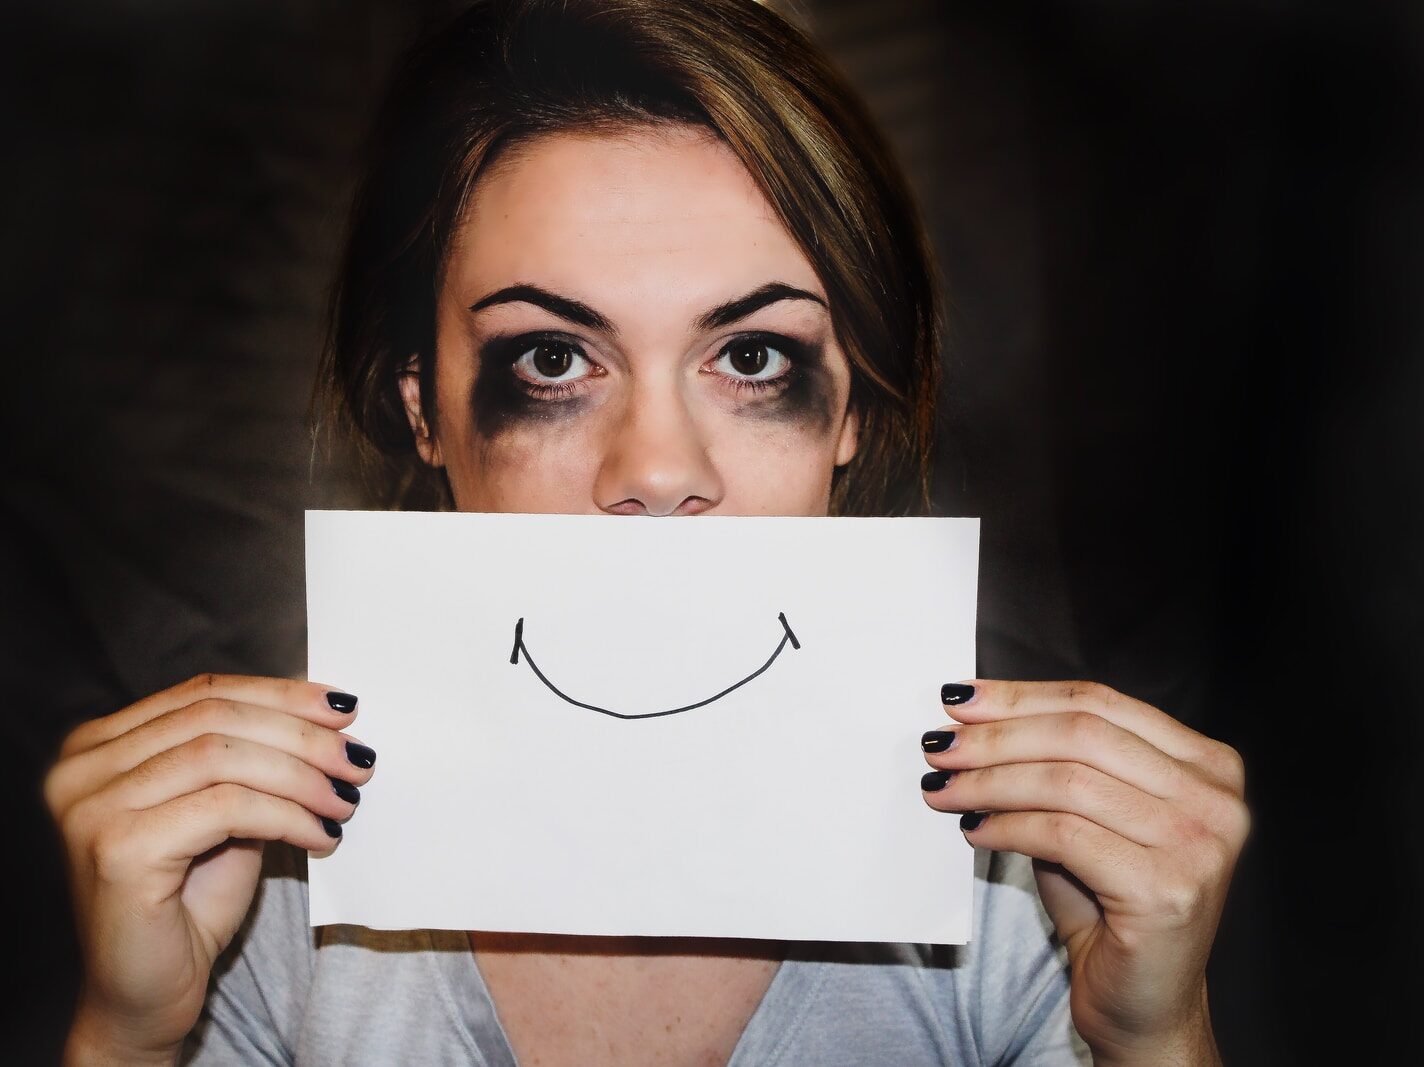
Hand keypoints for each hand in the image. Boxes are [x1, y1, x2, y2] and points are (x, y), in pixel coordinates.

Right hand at [44, 674, 375, 1064]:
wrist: (146, 995)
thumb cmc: (186, 904)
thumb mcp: (224, 812)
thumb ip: (251, 760)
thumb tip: (325, 717)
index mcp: (99, 745)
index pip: (203, 694)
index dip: (281, 695)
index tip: (345, 709)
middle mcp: (81, 768)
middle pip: (215, 718)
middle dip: (301, 735)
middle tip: (358, 759)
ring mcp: (93, 807)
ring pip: (225, 757)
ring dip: (302, 776)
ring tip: (346, 799)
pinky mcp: (118, 848)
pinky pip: (228, 807)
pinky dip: (288, 816)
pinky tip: (320, 835)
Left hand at [920, 680, 1248, 1065]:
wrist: (1144, 1006)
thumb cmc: (1110, 906)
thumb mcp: (1089, 816)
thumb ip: (1056, 762)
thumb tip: (972, 717)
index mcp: (1208, 765)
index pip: (1101, 703)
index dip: (1022, 697)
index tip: (960, 700)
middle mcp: (1215, 800)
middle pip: (1082, 734)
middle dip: (998, 736)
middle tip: (940, 745)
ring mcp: (1198, 845)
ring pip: (1067, 782)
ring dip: (989, 781)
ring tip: (942, 787)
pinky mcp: (1165, 890)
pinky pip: (1062, 835)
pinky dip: (1006, 827)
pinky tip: (972, 829)